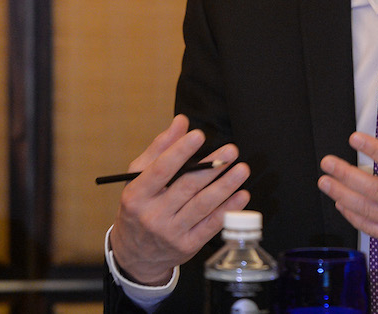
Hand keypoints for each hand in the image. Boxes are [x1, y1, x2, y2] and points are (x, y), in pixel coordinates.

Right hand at [109, 115, 250, 284]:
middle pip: (187, 186)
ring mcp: (170, 233)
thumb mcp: (138, 179)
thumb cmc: (139, 208)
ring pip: (203, 205)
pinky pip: (211, 225)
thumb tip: (181, 121)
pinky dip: (228, 209)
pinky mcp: (187, 246)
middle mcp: (152, 215)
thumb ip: (160, 148)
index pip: (160, 170)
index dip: (180, 151)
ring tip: (242, 169)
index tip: (199, 135)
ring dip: (226, 186)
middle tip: (232, 150)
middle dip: (212, 167)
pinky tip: (242, 195)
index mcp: (136, 195)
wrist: (135, 256)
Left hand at [317, 102, 377, 266]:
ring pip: (369, 211)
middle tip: (327, 162)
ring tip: (325, 183)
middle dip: (345, 175)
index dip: (373, 149)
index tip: (354, 138)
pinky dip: (356, 219)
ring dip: (343, 196)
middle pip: (374, 189)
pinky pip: (376, 230)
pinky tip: (343, 206)